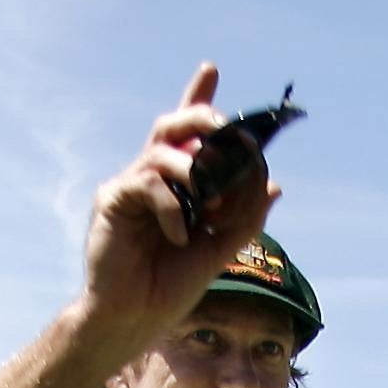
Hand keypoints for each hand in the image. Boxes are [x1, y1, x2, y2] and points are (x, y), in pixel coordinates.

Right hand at [80, 62, 280, 357]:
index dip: (198, 98)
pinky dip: (173, 208)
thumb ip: (244, 217)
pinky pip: (149, 184)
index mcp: (176, 185)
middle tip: (228, 129)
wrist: (135, 318)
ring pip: (164, 150)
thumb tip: (274, 184)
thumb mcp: (219, 249)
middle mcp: (151, 177)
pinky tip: (181, 237)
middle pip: (174, 126)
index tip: (212, 68)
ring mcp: (129, 186)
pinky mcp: (112, 201)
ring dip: (196, 170)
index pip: (189, 134)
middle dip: (203, 116)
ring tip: (209, 205)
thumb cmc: (170, 286)